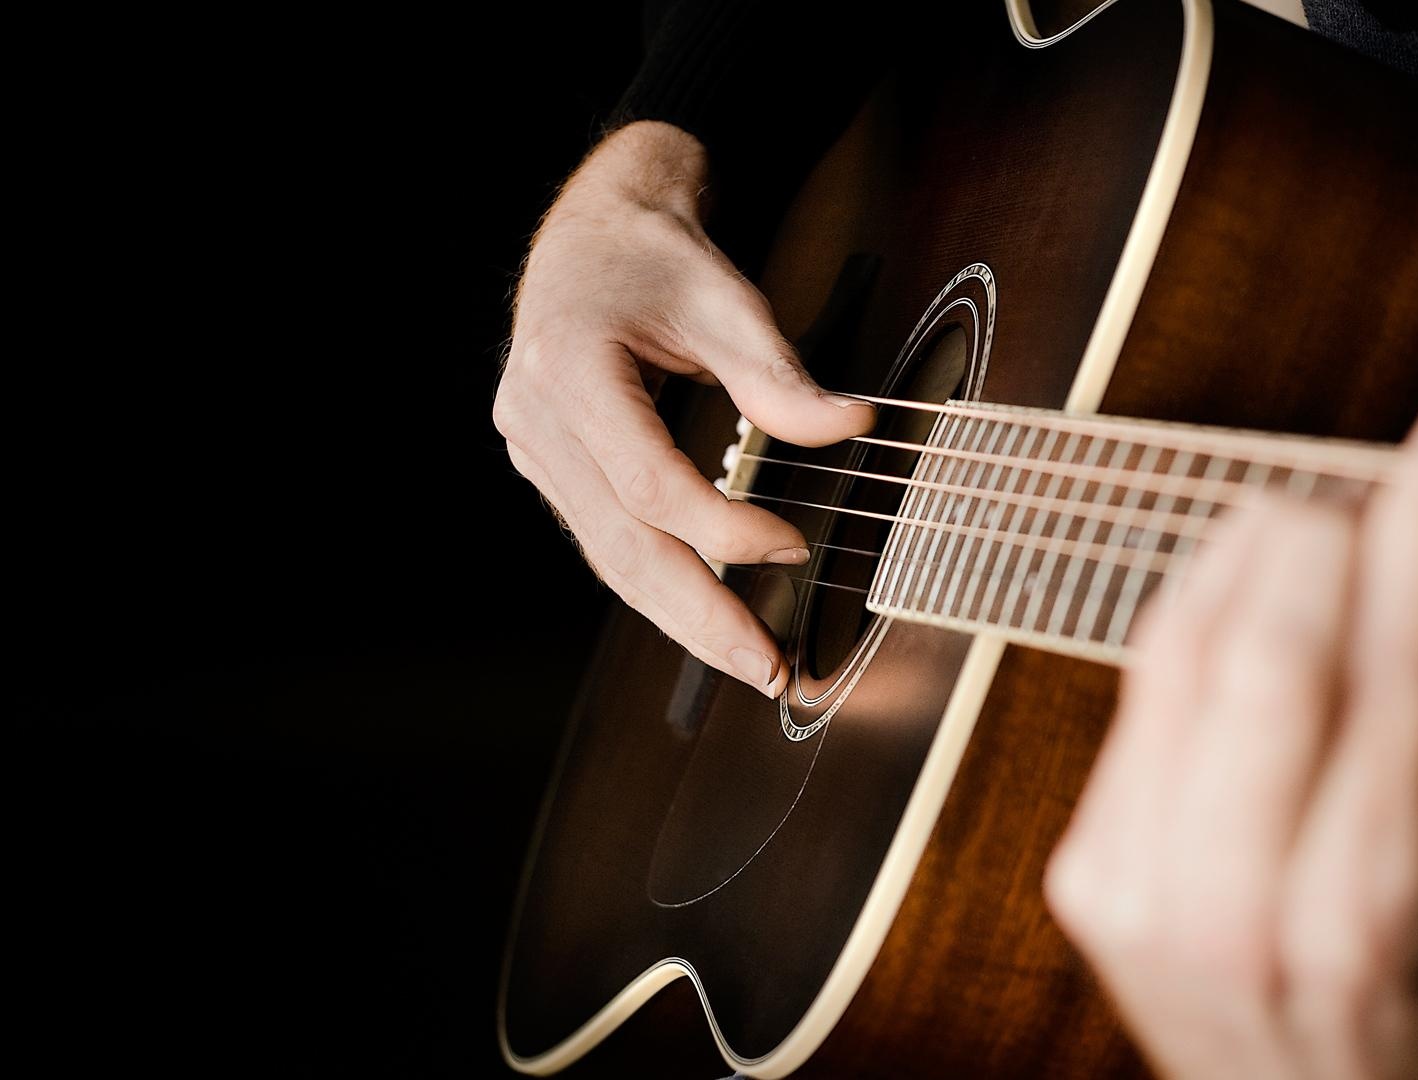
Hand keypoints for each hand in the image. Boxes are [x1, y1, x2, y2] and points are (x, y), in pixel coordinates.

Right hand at [493, 121, 873, 695]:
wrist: (594, 229)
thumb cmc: (657, 253)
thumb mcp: (725, 299)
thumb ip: (779, 374)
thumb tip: (850, 428)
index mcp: (567, 365)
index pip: (648, 482)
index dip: (724, 527)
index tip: (794, 548)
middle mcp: (533, 416)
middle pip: (621, 544)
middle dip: (699, 614)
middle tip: (766, 667)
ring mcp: (532, 447)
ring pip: (609, 557)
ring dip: (681, 616)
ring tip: (747, 660)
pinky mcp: (548, 465)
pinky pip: (606, 540)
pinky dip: (660, 581)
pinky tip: (708, 615)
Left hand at [1043, 399, 1417, 1078]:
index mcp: (1363, 918)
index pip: (1386, 674)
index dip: (1416, 535)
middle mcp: (1233, 906)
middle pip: (1263, 654)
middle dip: (1321, 536)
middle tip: (1373, 483)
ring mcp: (1138, 890)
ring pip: (1177, 655)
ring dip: (1243, 557)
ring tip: (1307, 513)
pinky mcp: (1084, 874)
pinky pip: (1132, 696)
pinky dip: (1188, 614)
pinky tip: (1235, 580)